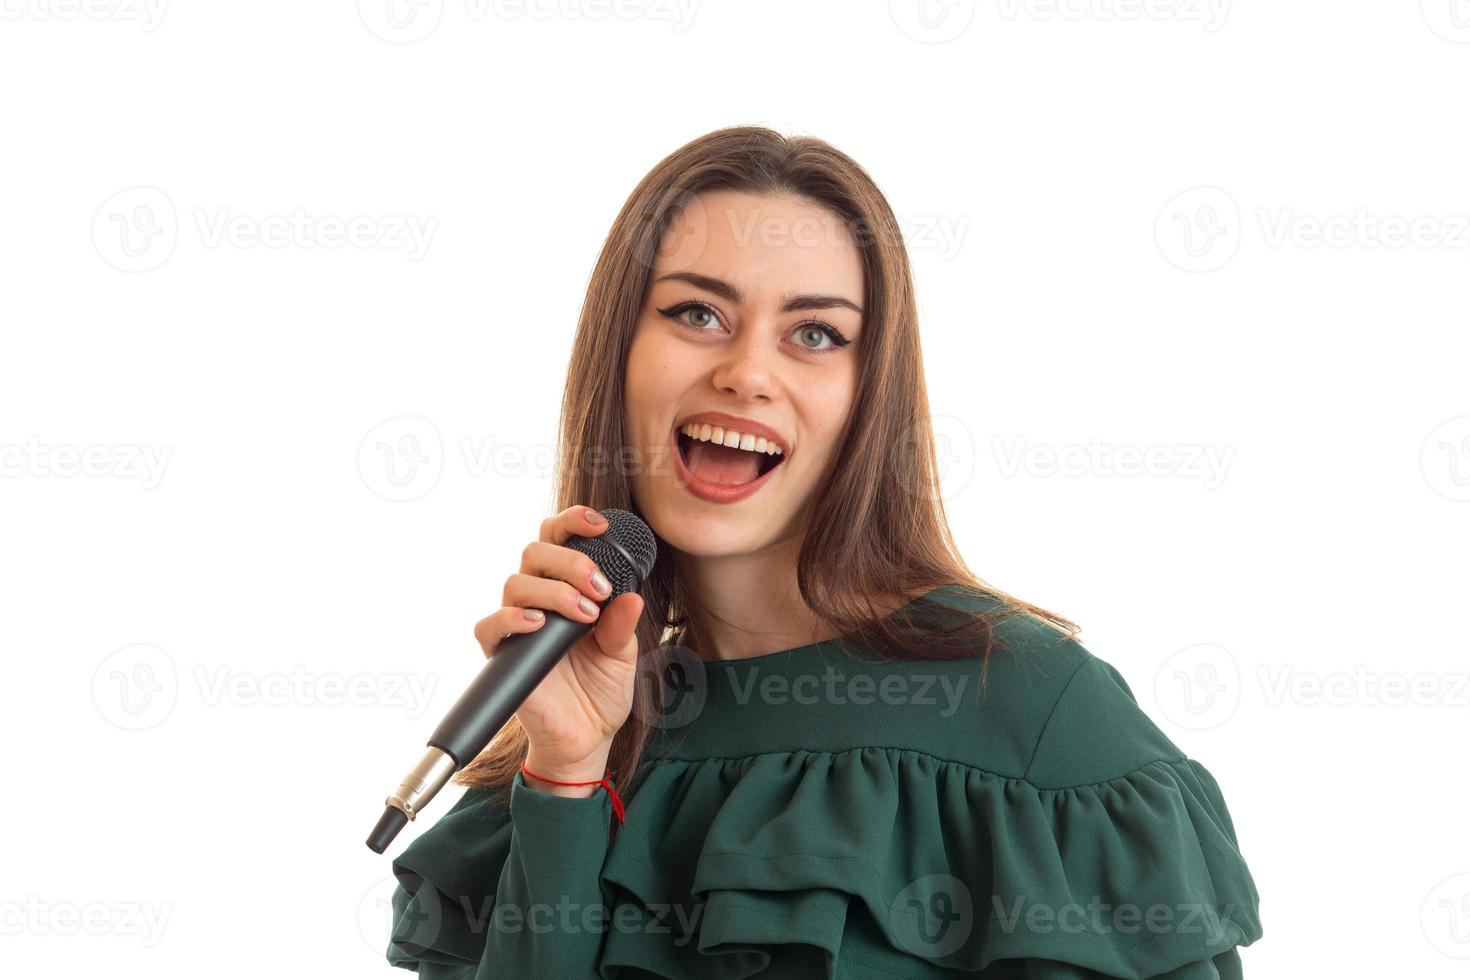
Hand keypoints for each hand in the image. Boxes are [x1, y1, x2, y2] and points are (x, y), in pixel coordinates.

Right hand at [473, 505, 644, 784]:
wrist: (587, 737)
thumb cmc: (602, 688)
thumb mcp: (624, 653)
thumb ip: (623, 624)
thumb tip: (631, 596)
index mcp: (567, 588)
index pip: (558, 539)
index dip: (573, 521)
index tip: (600, 524)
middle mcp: (538, 599)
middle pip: (535, 551)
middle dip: (570, 561)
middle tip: (599, 589)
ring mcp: (518, 625)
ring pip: (516, 582)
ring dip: (553, 590)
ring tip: (584, 615)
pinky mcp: (503, 653)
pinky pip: (490, 625)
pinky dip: (513, 618)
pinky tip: (540, 624)